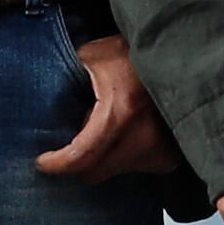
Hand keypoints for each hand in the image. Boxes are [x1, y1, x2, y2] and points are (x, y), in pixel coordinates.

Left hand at [39, 35, 177, 183]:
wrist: (180, 56)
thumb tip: (46, 91)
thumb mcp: (96, 55)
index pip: (81, 157)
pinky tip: (131, 132)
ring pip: (115, 170)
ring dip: (106, 155)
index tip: (43, 162)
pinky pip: (136, 167)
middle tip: (83, 132)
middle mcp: (142, 138)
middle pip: (95, 171)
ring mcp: (159, 151)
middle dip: (81, 159)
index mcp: (119, 113)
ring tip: (114, 125)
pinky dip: (127, 155)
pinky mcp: (170, 157)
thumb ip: (69, 75)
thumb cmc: (136, 54)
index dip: (57, 164)